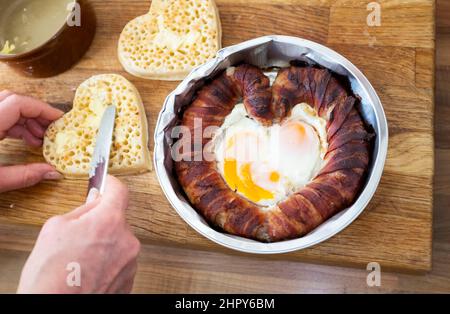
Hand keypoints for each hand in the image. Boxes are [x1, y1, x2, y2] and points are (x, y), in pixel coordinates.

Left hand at [0, 91, 63, 192]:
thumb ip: (23, 176)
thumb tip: (52, 173)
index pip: (18, 103)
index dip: (42, 108)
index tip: (59, 120)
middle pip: (12, 100)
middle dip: (36, 113)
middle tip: (51, 129)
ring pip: (5, 106)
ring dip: (26, 120)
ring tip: (39, 139)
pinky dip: (14, 124)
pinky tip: (25, 139)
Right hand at [17, 176, 140, 293]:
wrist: (56, 306)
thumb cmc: (51, 275)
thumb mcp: (55, 228)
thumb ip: (81, 210)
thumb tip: (93, 201)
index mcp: (109, 221)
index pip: (120, 191)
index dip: (111, 185)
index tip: (107, 184)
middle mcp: (127, 240)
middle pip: (117, 220)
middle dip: (101, 222)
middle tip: (80, 235)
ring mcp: (130, 262)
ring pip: (119, 242)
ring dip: (105, 245)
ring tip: (81, 259)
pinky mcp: (129, 279)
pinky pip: (120, 262)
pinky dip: (107, 263)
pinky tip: (89, 271)